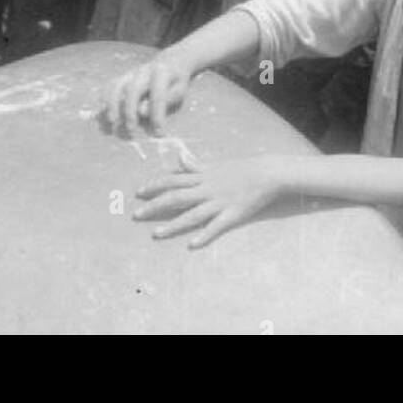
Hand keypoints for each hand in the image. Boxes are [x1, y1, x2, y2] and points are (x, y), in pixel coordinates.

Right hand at [103, 51, 195, 136]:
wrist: (169, 62)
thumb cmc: (175, 82)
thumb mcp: (178, 90)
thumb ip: (165, 100)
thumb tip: (141, 112)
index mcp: (162, 72)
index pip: (158, 94)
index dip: (157, 114)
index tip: (158, 132)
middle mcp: (144, 70)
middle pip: (133, 88)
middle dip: (130, 110)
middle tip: (131, 129)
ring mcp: (131, 73)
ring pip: (117, 85)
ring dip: (112, 104)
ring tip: (112, 122)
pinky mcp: (123, 77)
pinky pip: (110, 85)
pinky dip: (104, 99)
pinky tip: (103, 113)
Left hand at [133, 152, 283, 248]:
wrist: (266, 174)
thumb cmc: (240, 169)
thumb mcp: (216, 166)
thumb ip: (196, 166)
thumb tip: (180, 157)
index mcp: (202, 177)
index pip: (172, 180)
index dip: (154, 185)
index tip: (138, 192)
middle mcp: (206, 189)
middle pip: (176, 197)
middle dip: (154, 206)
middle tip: (136, 215)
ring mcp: (218, 203)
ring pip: (192, 214)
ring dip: (173, 225)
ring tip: (156, 234)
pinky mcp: (232, 215)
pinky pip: (216, 227)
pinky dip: (204, 236)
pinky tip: (192, 245)